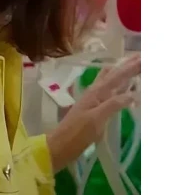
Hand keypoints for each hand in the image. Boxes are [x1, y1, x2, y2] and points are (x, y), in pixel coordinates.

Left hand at [46, 53, 139, 171]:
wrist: (61, 145)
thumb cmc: (77, 133)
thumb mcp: (96, 120)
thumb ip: (112, 105)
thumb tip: (132, 94)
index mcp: (95, 92)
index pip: (116, 76)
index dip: (130, 66)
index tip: (142, 57)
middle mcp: (95, 92)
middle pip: (113, 74)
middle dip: (127, 65)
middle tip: (141, 57)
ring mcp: (94, 100)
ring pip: (110, 81)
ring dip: (122, 72)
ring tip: (134, 65)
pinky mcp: (95, 108)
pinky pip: (110, 92)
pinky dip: (119, 86)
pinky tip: (124, 88)